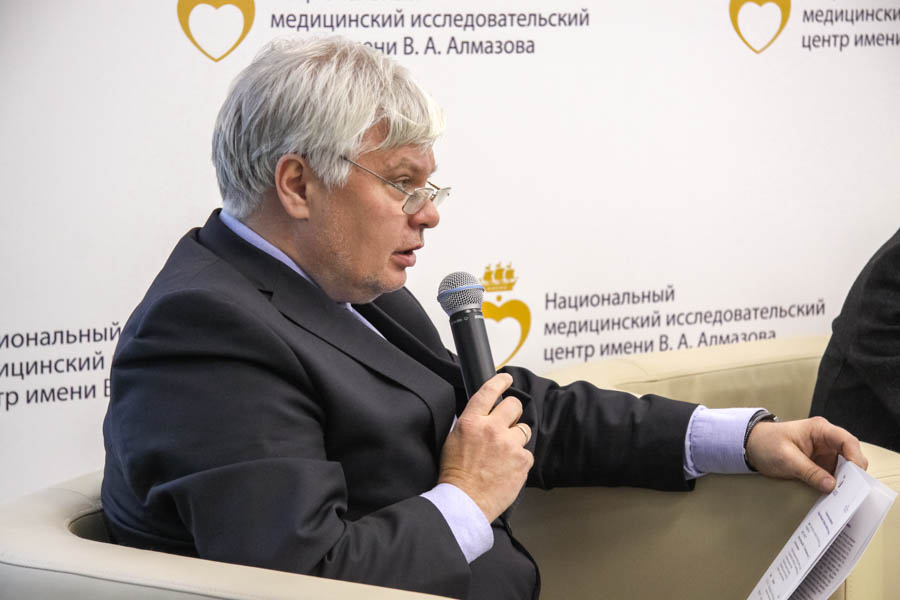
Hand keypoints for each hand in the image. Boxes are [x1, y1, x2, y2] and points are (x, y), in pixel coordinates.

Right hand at [438, 373, 533, 521]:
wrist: (464, 501)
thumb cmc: (455, 474)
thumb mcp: (453, 440)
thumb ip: (469, 424)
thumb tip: (480, 415)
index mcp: (472, 422)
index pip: (489, 391)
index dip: (500, 381)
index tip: (507, 379)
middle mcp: (492, 429)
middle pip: (513, 405)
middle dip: (512, 412)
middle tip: (507, 422)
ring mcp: (509, 444)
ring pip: (523, 429)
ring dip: (516, 437)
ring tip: (505, 453)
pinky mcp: (522, 460)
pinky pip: (527, 453)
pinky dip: (520, 460)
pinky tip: (508, 468)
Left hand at [745, 416, 867, 492]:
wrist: (751, 446)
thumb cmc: (766, 443)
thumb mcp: (786, 458)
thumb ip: (809, 471)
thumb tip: (832, 486)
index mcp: (820, 429)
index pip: (847, 441)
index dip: (855, 458)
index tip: (857, 477)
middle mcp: (827, 440)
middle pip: (851, 455)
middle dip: (854, 474)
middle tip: (852, 493)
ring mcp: (825, 453)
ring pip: (845, 468)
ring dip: (845, 482)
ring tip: (844, 499)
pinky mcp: (820, 464)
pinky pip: (834, 475)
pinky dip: (835, 486)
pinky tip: (834, 497)